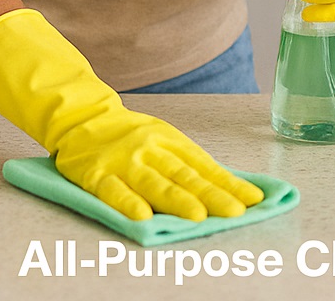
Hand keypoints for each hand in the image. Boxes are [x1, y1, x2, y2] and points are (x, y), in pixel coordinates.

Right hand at [0, 9, 263, 220]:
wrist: (82, 117)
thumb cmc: (131, 136)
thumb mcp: (164, 140)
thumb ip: (189, 164)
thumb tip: (227, 187)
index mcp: (172, 141)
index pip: (206, 167)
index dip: (229, 184)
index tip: (253, 200)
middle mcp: (152, 150)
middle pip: (186, 176)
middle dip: (213, 195)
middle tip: (235, 211)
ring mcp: (124, 161)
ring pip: (154, 183)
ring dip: (177, 200)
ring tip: (198, 216)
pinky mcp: (96, 173)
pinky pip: (113, 190)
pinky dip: (127, 202)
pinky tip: (140, 216)